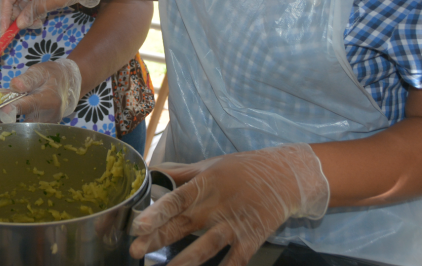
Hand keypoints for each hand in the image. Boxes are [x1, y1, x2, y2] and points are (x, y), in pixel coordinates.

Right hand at [0, 0, 101, 37]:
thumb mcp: (53, 0)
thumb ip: (34, 11)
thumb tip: (18, 25)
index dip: (3, 15)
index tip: (3, 31)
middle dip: (6, 15)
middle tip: (11, 31)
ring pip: (11, 2)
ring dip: (18, 16)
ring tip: (35, 25)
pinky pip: (21, 3)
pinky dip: (26, 14)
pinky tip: (37, 21)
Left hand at [0, 58, 81, 123]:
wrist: (66, 84)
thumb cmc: (50, 75)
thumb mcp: (40, 71)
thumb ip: (27, 79)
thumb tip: (15, 85)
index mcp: (50, 99)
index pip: (30, 105)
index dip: (15, 108)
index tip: (3, 109)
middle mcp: (50, 115)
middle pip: (25, 121)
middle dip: (7, 119)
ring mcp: (48, 124)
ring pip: (24, 128)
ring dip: (8, 122)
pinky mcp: (44, 128)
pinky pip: (27, 129)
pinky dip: (15, 124)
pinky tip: (5, 118)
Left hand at [130, 144, 329, 265]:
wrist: (285, 177)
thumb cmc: (243, 169)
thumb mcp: (211, 165)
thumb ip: (181, 172)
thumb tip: (152, 171)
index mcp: (206, 184)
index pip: (176, 199)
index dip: (157, 212)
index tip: (138, 224)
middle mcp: (217, 206)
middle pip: (184, 224)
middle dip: (158, 239)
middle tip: (135, 250)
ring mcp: (235, 224)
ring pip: (206, 246)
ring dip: (185, 260)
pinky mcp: (252, 239)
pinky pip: (236, 260)